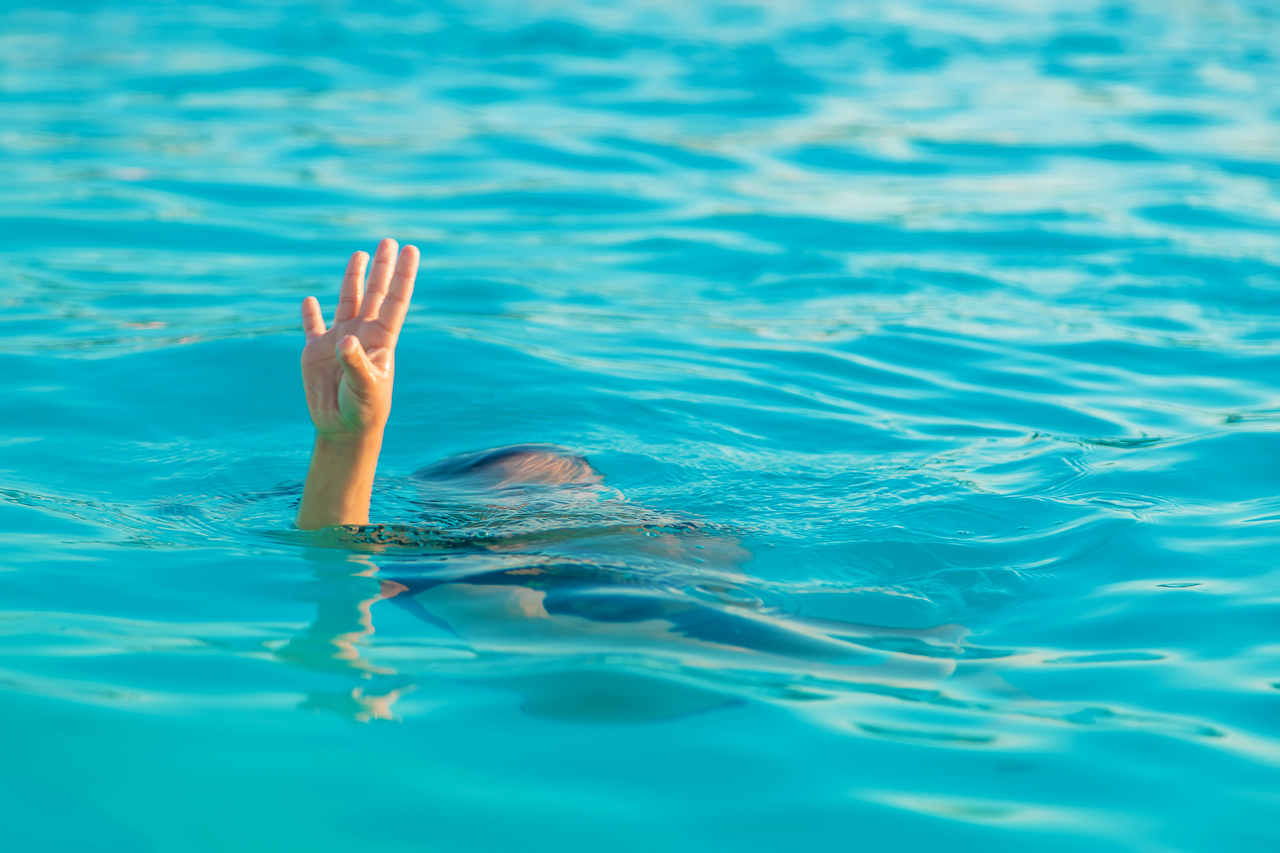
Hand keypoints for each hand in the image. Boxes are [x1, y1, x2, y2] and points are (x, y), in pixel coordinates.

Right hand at [300, 239, 418, 440]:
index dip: (403, 275)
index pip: (394, 300)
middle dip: (381, 268)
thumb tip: (345, 341)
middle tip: (388, 241)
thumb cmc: (364, 411)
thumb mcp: (365, 389)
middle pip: (373, 293)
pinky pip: (312, 327)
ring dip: (352, 278)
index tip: (411, 249)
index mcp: (381, 340)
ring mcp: (338, 341)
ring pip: (346, 301)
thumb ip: (356, 364)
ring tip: (360, 254)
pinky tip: (310, 300)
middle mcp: (362, 334)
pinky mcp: (314, 352)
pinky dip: (310, 314)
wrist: (343, 430)